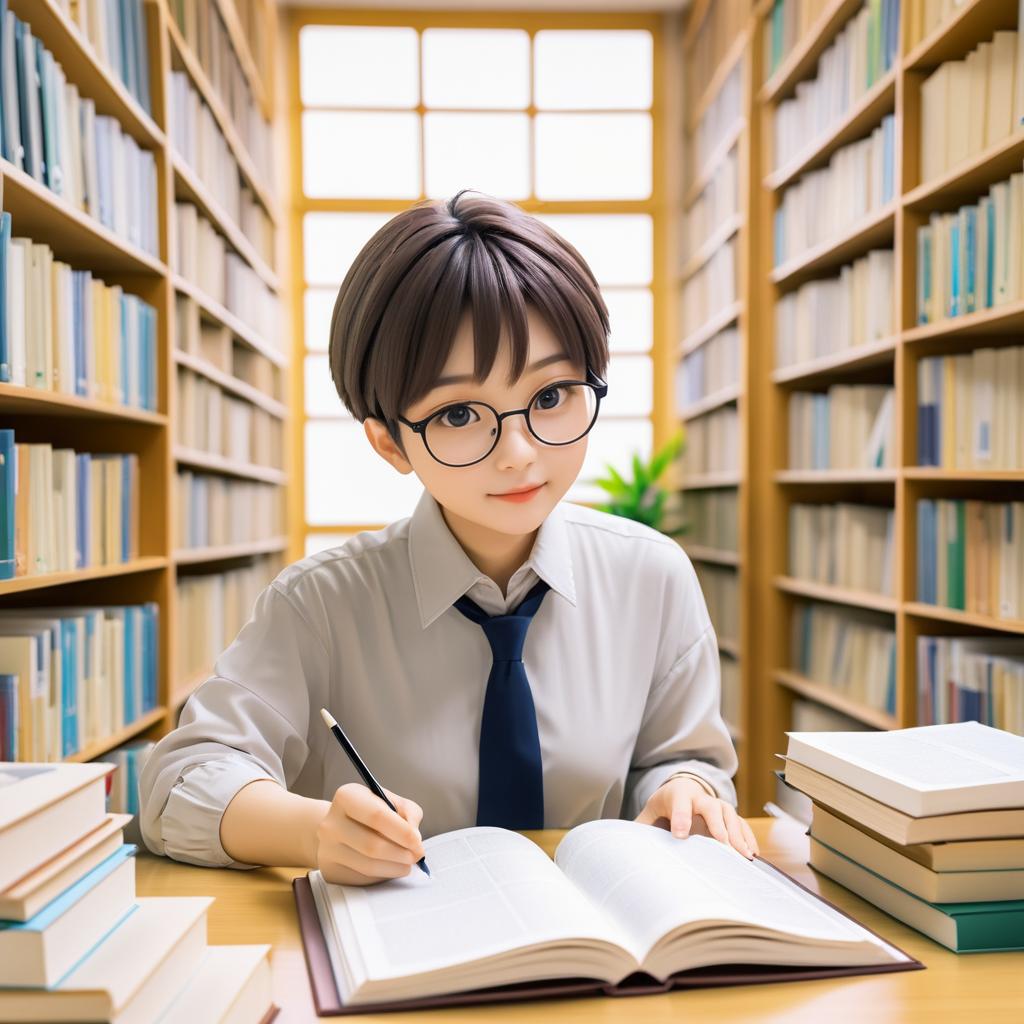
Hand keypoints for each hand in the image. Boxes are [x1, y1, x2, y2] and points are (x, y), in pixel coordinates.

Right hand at [314, 783, 425, 884]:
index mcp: (347, 797)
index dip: (401, 831)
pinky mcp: (330, 870)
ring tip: (408, 863)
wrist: (336, 827)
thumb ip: (408, 812)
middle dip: (401, 853)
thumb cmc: (368, 812)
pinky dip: (384, 875)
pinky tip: (392, 867)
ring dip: (395, 867)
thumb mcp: (389, 800)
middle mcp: (331, 823)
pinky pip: (363, 878)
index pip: (376, 816)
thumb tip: (415, 837)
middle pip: (372, 845)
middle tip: (417, 855)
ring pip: (368, 866)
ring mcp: (328, 849)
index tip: (418, 841)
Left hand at [634, 777, 758, 859]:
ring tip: (743, 855)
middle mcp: (700, 797)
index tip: (680, 835)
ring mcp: (717, 805)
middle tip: (722, 844)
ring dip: (737, 835)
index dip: (680, 818)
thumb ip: (642, 826)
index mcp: (677, 794)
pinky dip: (747, 838)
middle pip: (710, 807)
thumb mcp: (651, 810)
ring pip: (729, 816)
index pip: (679, 804)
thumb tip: (624, 844)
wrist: (683, 789)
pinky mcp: (728, 816)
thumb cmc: (666, 804)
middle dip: (716, 825)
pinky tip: (752, 854)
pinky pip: (741, 825)